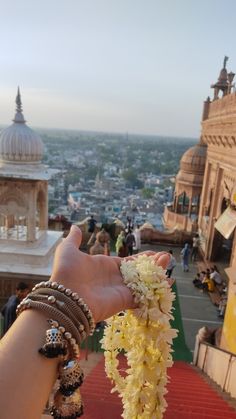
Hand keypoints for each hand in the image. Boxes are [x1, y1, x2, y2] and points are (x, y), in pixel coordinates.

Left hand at [50, 226, 169, 321]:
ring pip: (144, 281)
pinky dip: (156, 289)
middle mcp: (115, 279)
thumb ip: (74, 239)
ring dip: (157, 272)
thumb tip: (75, 227)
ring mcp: (120, 290)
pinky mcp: (124, 301)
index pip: (128, 262)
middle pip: (139, 271)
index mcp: (106, 266)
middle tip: (167, 256)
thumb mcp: (68, 250)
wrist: (65, 297)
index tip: (154, 253)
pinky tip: (168, 281)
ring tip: (168, 261)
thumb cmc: (66, 273)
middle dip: (153, 264)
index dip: (141, 258)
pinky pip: (144, 295)